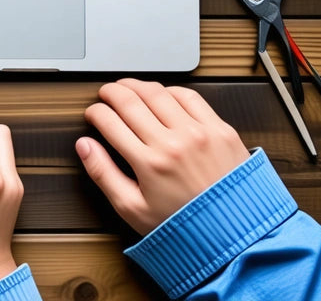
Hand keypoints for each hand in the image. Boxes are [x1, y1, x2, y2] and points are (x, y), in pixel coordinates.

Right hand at [79, 79, 249, 234]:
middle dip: (111, 92)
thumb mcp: (133, 208)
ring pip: (159, 93)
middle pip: (131, 101)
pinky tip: (163, 94)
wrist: (236, 233)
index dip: (95, 112)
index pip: (109, 121)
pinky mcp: (220, 130)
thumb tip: (84, 146)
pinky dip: (171, 90)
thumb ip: (103, 174)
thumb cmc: (184, 226)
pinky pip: (191, 97)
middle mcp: (173, 143)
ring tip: (129, 87)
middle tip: (105, 93)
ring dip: (138, 86)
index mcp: (148, 163)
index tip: (92, 113)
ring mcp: (199, 133)